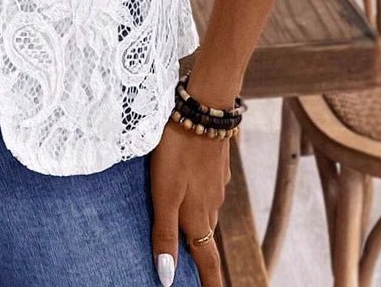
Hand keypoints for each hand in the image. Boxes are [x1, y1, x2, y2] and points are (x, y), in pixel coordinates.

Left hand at [150, 121, 230, 286]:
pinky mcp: (215, 165)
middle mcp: (211, 204)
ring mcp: (216, 184)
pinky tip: (187, 185)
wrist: (201, 110)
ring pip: (206, 211)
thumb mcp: (164, 194)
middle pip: (206, 237)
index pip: (208, 261)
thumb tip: (166, 277)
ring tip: (186, 228)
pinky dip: (199, 196)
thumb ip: (165, 232)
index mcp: (198, 217)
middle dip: (201, 254)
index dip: (211, 285)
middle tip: (194, 269)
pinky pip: (207, 188)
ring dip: (198, 223)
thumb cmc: (176, 152)